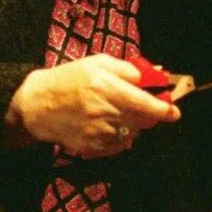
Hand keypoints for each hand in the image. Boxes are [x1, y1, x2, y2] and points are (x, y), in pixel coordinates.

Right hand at [6, 55, 179, 158]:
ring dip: (131, 125)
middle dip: (148, 115)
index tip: (174, 112)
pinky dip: (119, 137)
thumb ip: (128, 69)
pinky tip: (106, 125)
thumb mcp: (97, 63)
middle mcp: (104, 112)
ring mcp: (98, 133)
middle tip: (140, 106)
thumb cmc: (68, 79)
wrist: (36, 106)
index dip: (164, 110)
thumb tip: (157, 73)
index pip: (145, 104)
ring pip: (132, 134)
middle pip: (143, 121)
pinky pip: (118, 146)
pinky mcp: (92, 148)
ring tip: (115, 113)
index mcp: (106, 87)